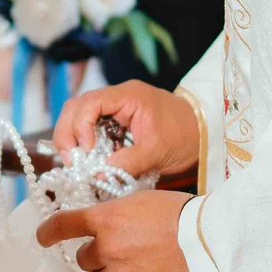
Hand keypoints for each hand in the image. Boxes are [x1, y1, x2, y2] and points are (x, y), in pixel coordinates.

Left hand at [35, 190, 194, 271]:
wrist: (213, 239)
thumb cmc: (182, 214)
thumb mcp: (142, 201)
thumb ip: (115, 214)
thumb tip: (101, 225)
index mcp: (107, 219)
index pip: (64, 225)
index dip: (48, 232)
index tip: (42, 238)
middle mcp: (108, 248)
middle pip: (84, 259)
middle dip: (96, 255)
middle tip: (120, 249)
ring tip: (134, 266)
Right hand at [51, 82, 198, 178]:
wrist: (203, 133)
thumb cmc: (185, 136)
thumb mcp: (157, 151)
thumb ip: (127, 163)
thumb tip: (97, 176)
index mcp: (128, 95)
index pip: (89, 103)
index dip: (80, 127)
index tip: (87, 152)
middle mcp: (117, 98)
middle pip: (76, 107)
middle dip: (68, 133)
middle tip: (71, 161)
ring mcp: (115, 109)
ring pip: (79, 118)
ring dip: (75, 140)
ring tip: (79, 163)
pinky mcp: (115, 123)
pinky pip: (92, 130)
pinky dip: (87, 146)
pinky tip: (91, 162)